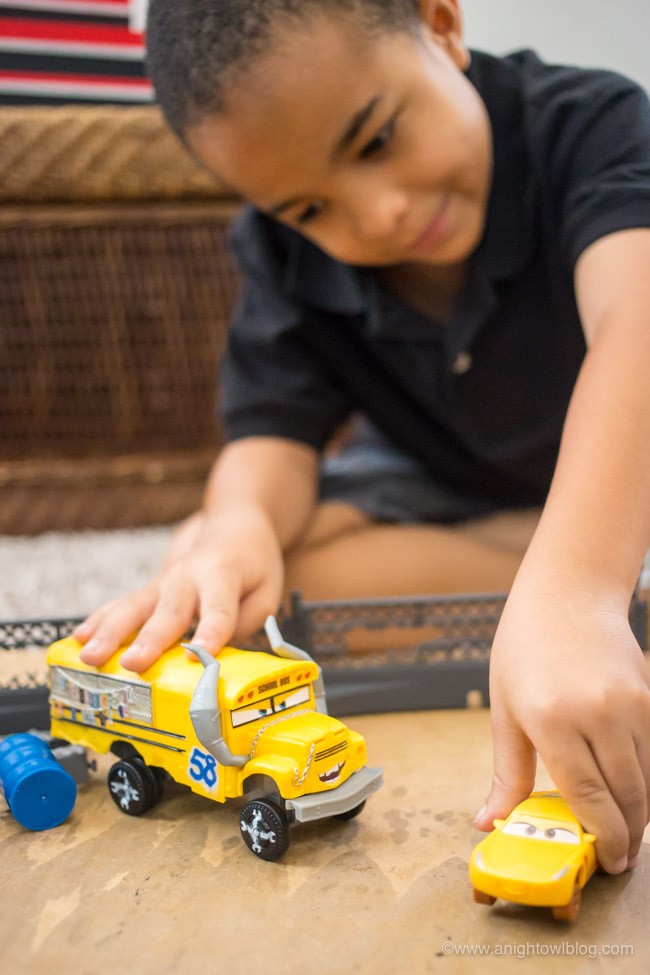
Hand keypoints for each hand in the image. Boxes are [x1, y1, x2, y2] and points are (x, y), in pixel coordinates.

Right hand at [74, 503, 283, 672]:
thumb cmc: (252, 565)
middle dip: (150, 639)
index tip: (199, 656)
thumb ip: (245, 622)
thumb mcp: (267, 591)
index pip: (219, 609)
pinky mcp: (149, 590)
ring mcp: (164, 583)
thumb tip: (216, 652)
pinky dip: (99, 621)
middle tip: (134, 664)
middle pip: (169, 611)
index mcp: (223, 574)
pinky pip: (121, 605)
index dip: (210, 633)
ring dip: (111, 633)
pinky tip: (78, 639)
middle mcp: (188, 577)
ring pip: (135, 607)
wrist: (231, 527)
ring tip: (91, 657)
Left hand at [474, 583, 649, 873]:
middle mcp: (597, 712)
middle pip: (626, 796)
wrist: (566, 595)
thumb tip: (487, 822)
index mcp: (551, 719)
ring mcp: (631, 703)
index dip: (601, 838)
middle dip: (625, 835)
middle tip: (617, 858)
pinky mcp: (649, 695)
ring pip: (647, 779)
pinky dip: (647, 778)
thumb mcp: (505, 710)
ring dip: (640, 811)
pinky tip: (631, 789)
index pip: (587, 796)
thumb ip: (506, 773)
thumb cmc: (524, 649)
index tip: (605, 862)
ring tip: (624, 828)